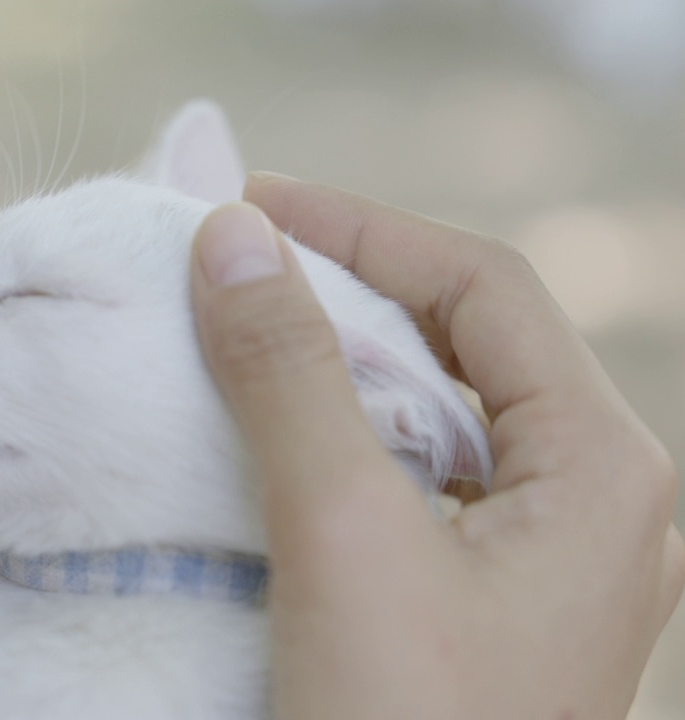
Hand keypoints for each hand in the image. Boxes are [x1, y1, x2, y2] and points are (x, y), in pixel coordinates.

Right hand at [189, 173, 684, 718]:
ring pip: (435, 411)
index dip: (363, 229)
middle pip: (465, 342)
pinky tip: (270, 435)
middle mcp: (589, 499)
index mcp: (599, 467)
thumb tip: (232, 238)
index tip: (249, 206)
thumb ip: (292, 377)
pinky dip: (338, 436)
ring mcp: (537, 555)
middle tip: (235, 263)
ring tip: (239, 333)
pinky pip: (413, 478)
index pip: (483, 288)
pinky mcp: (480, 599)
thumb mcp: (345, 537)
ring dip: (337, 362)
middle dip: (348, 290)